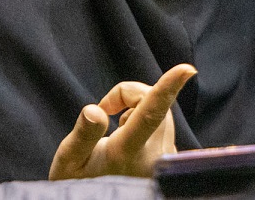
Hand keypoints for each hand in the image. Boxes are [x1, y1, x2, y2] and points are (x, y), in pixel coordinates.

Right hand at [49, 63, 196, 179]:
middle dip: (130, 95)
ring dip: (139, 109)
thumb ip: (83, 135)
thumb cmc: (80, 184)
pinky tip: (128, 140)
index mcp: (126, 153)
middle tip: (105, 109)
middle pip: (155, 104)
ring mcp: (164, 160)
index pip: (150, 114)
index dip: (167, 89)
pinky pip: (165, 127)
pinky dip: (147, 122)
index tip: (185, 69)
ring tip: (115, 129)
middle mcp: (153, 157)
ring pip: (162, 114)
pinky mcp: (170, 162)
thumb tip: (95, 109)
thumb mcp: (69, 163)